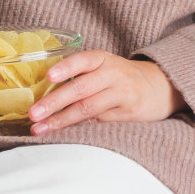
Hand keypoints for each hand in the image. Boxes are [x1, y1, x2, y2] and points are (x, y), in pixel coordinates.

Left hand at [28, 50, 185, 134]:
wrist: (161, 86)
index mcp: (102, 59)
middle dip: (54, 102)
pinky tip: (60, 134)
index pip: (83, 60)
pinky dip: (78, 128)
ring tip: (39, 129)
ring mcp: (122, 94)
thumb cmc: (120, 77)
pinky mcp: (129, 113)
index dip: (66, 68)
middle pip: (80, 89)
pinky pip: (99, 122)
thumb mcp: (103, 66)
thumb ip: (79, 74)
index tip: (49, 77)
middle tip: (33, 113)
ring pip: (87, 109)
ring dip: (61, 120)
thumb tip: (41, 92)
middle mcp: (113, 74)